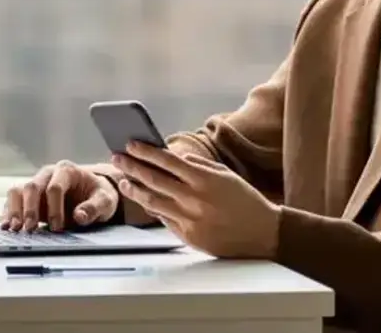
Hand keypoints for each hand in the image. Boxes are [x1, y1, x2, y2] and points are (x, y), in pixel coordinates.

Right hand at [1, 160, 119, 231]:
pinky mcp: (28, 198)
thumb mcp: (105, 201)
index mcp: (67, 171)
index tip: (58, 227)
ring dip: (14, 210)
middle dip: (30, 209)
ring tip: (15, 228)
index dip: (55, 208)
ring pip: (17, 191)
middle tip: (31, 229)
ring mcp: (36, 185)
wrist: (93, 196)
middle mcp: (48, 174)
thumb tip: (79, 216)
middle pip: (32, 187)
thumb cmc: (99, 195)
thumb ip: (94, 208)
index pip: (55, 187)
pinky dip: (8, 213)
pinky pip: (12, 201)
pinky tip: (7, 227)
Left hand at [112, 141, 279, 259]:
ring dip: (135, 190)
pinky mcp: (189, 236)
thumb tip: (176, 157)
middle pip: (154, 179)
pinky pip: (164, 219)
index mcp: (204, 179)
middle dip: (133, 166)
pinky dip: (152, 208)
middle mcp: (194, 198)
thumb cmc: (245, 200)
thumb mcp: (225, 175)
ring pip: (153, 201)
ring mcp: (190, 219)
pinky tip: (144, 200)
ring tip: (124, 181)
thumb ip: (199, 165)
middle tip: (117, 158)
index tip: (131, 144)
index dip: (146, 152)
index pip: (168, 161)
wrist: (263, 232)